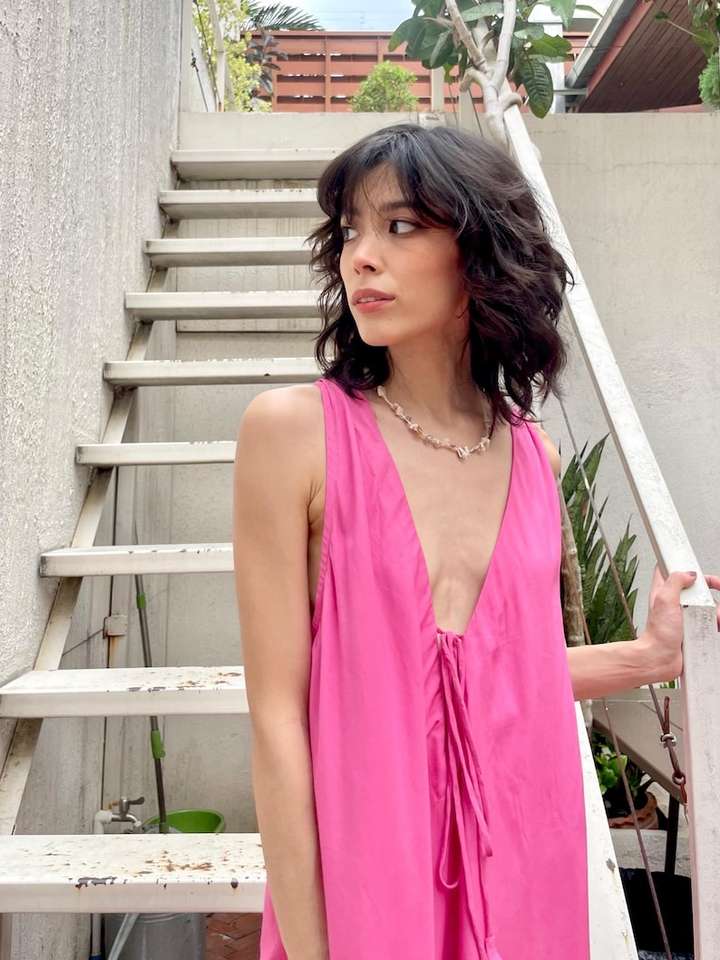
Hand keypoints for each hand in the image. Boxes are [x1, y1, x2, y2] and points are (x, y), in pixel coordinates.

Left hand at [640, 566, 719, 681]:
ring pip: (708, 606)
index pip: (675, 571)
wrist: (660, 659)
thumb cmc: (658, 634)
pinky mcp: (693, 629)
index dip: (687, 568)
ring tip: (716, 618)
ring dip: (716, 610)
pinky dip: (717, 623)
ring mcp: (686, 617)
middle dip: (711, 591)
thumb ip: (675, 581)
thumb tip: (689, 573)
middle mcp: (676, 603)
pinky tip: (717, 626)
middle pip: (698, 589)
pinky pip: (710, 622)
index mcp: (665, 592)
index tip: (700, 571)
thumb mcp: (664, 600)